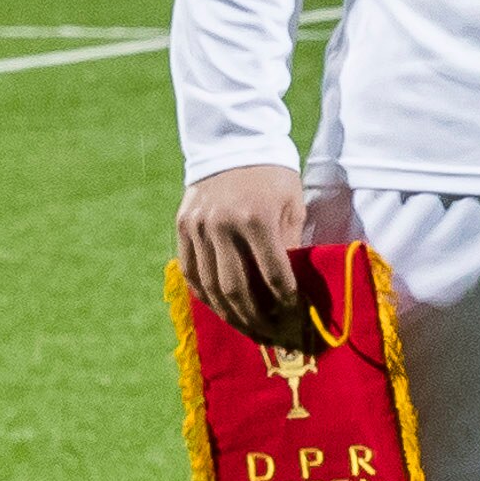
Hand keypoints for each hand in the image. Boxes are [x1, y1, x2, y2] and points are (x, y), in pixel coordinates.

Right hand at [177, 163, 319, 347]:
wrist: (233, 144)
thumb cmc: (273, 176)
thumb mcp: (293, 204)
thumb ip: (290, 244)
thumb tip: (292, 286)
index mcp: (256, 219)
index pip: (273, 274)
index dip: (286, 302)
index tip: (297, 319)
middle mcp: (222, 226)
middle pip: (236, 288)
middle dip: (256, 318)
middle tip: (272, 336)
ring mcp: (197, 228)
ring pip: (210, 285)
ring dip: (230, 313)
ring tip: (248, 330)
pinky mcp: (182, 227)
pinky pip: (191, 271)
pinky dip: (204, 295)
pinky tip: (220, 309)